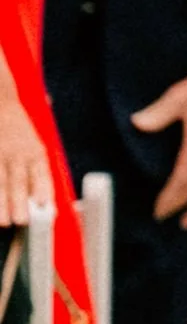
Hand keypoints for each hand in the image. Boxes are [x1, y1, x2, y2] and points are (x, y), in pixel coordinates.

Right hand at [0, 92, 54, 226]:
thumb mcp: (35, 146)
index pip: (41, 173)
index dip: (43, 190)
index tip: (43, 206)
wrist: (0, 102)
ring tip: (3, 222)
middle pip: (18, 180)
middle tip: (22, 222)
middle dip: (20, 202)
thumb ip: (39, 174)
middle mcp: (17, 152)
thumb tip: (44, 204)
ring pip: (0, 180)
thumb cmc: (20, 133)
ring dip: (1, 202)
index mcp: (35, 152)